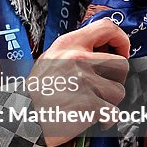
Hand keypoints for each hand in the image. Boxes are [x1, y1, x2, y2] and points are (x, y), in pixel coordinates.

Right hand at [26, 18, 129, 146]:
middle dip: (116, 79)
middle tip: (104, 88)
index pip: (107, 27)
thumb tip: (101, 51)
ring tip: (94, 105)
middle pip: (121, 64)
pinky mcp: (89, 104)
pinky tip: (96, 120)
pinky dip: (107, 120)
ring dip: (110, 102)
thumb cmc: (37, 91)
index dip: (121, 40)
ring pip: (119, 91)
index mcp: (70, 44)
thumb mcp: (50, 57)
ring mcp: (85, 81)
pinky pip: (113, 112)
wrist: (24, 116)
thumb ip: (74, 51)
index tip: (121, 53)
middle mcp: (79, 58)